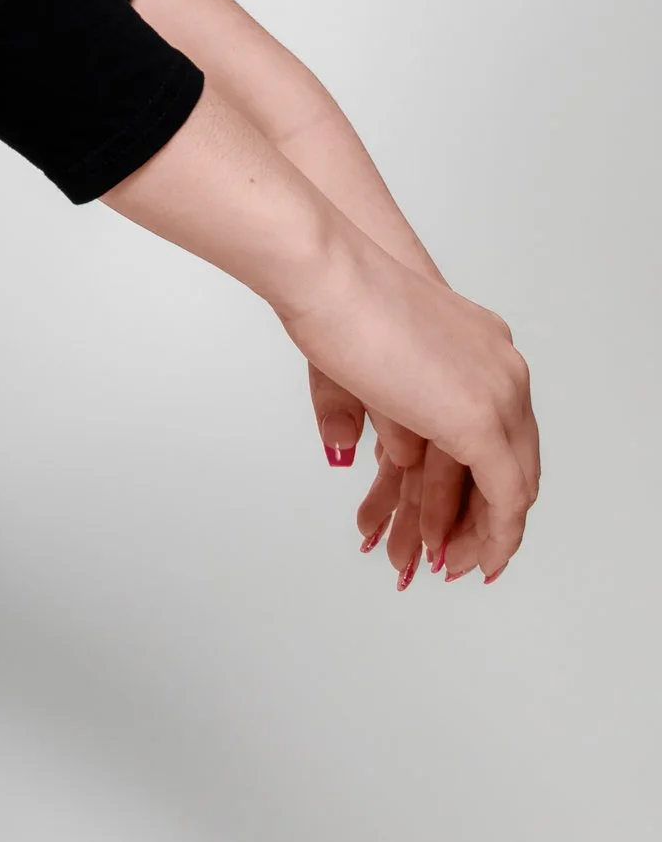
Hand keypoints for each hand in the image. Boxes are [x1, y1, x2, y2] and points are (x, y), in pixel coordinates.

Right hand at [281, 248, 537, 582]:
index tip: (461, 511)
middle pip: (514, 460)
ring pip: (514, 484)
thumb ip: (378, 414)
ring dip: (485, 533)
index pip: (498, 428)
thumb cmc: (332, 297)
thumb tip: (367, 454)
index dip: (481, 476)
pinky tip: (475, 560)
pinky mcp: (481, 422)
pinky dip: (494, 535)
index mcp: (479, 345)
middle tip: (466, 553)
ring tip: (459, 567)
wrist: (328, 273)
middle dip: (489, 515)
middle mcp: (502, 369)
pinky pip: (506, 497)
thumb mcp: (359, 366)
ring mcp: (499, 393)